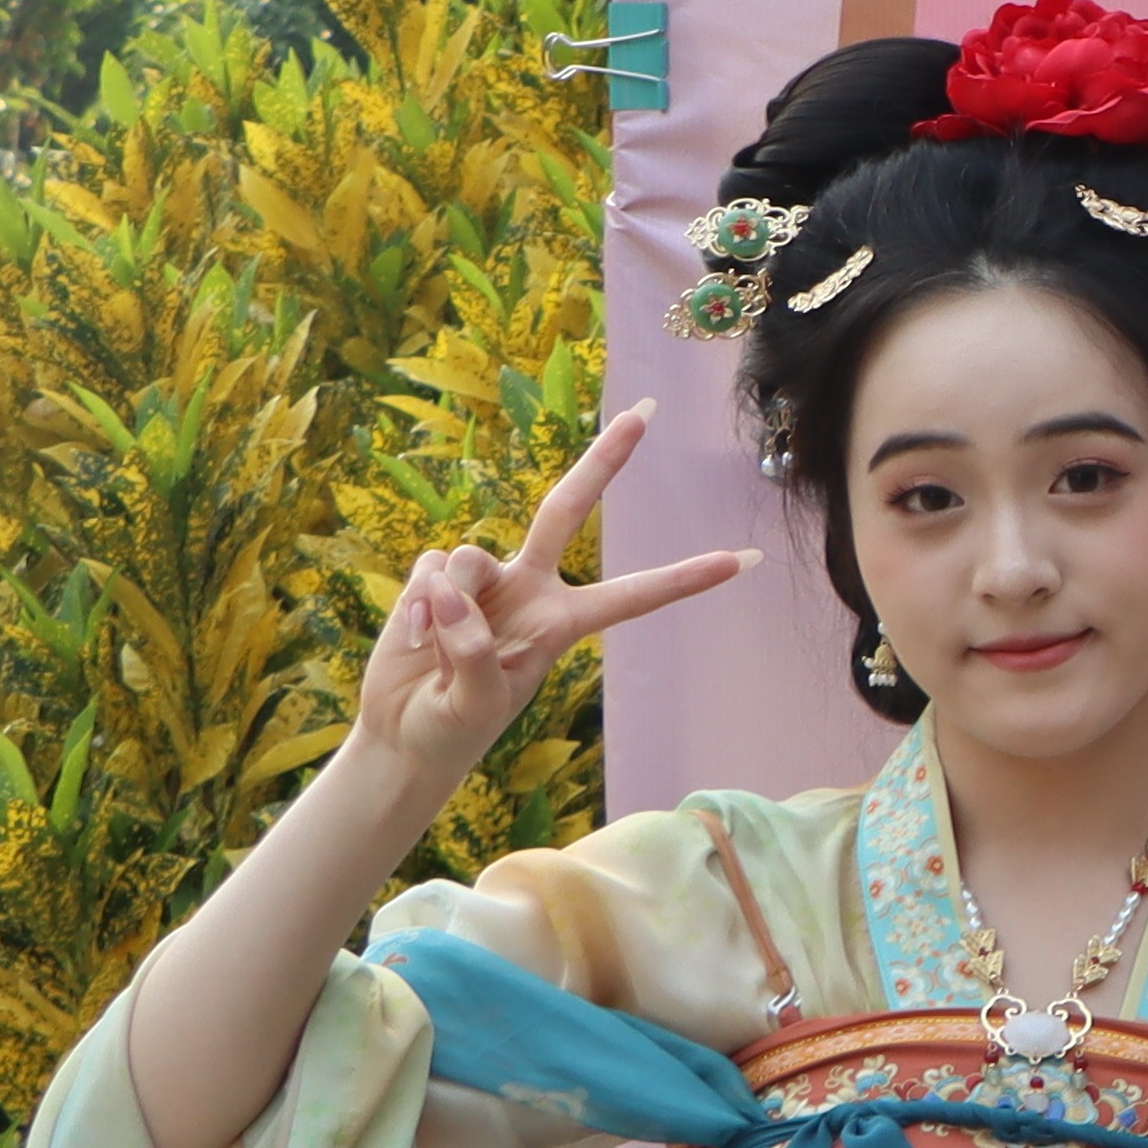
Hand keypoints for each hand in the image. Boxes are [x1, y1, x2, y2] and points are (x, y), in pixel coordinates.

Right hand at [346, 404, 755, 808]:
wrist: (401, 735)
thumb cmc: (454, 727)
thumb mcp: (477, 703)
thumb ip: (473, 650)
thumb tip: (453, 592)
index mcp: (561, 624)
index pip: (632, 596)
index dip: (685, 578)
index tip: (746, 559)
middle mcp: (529, 589)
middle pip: (567, 509)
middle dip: (604, 459)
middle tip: (645, 412)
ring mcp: (481, 580)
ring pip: (470, 558)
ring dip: (449, 607)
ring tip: (434, 653)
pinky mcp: (433, 578)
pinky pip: (431, 570)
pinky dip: (419, 605)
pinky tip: (413, 639)